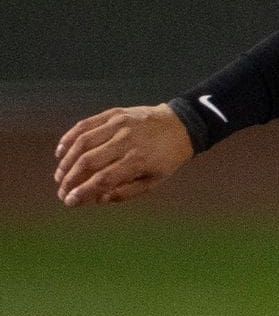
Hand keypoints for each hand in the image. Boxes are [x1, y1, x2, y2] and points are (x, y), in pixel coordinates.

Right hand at [54, 103, 193, 205]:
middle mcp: (126, 141)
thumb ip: (127, 192)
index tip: (69, 201)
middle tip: (61, 191)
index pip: (103, 179)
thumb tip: (99, 199)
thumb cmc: (166, 158)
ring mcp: (119, 125)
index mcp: (138, 160)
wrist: (181, 125)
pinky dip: (69, 138)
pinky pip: (85, 125)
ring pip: (83, 142)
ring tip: (59, 175)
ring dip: (66, 161)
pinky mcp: (114, 114)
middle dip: (70, 179)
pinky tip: (61, 152)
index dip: (83, 191)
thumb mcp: (155, 180)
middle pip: (89, 161)